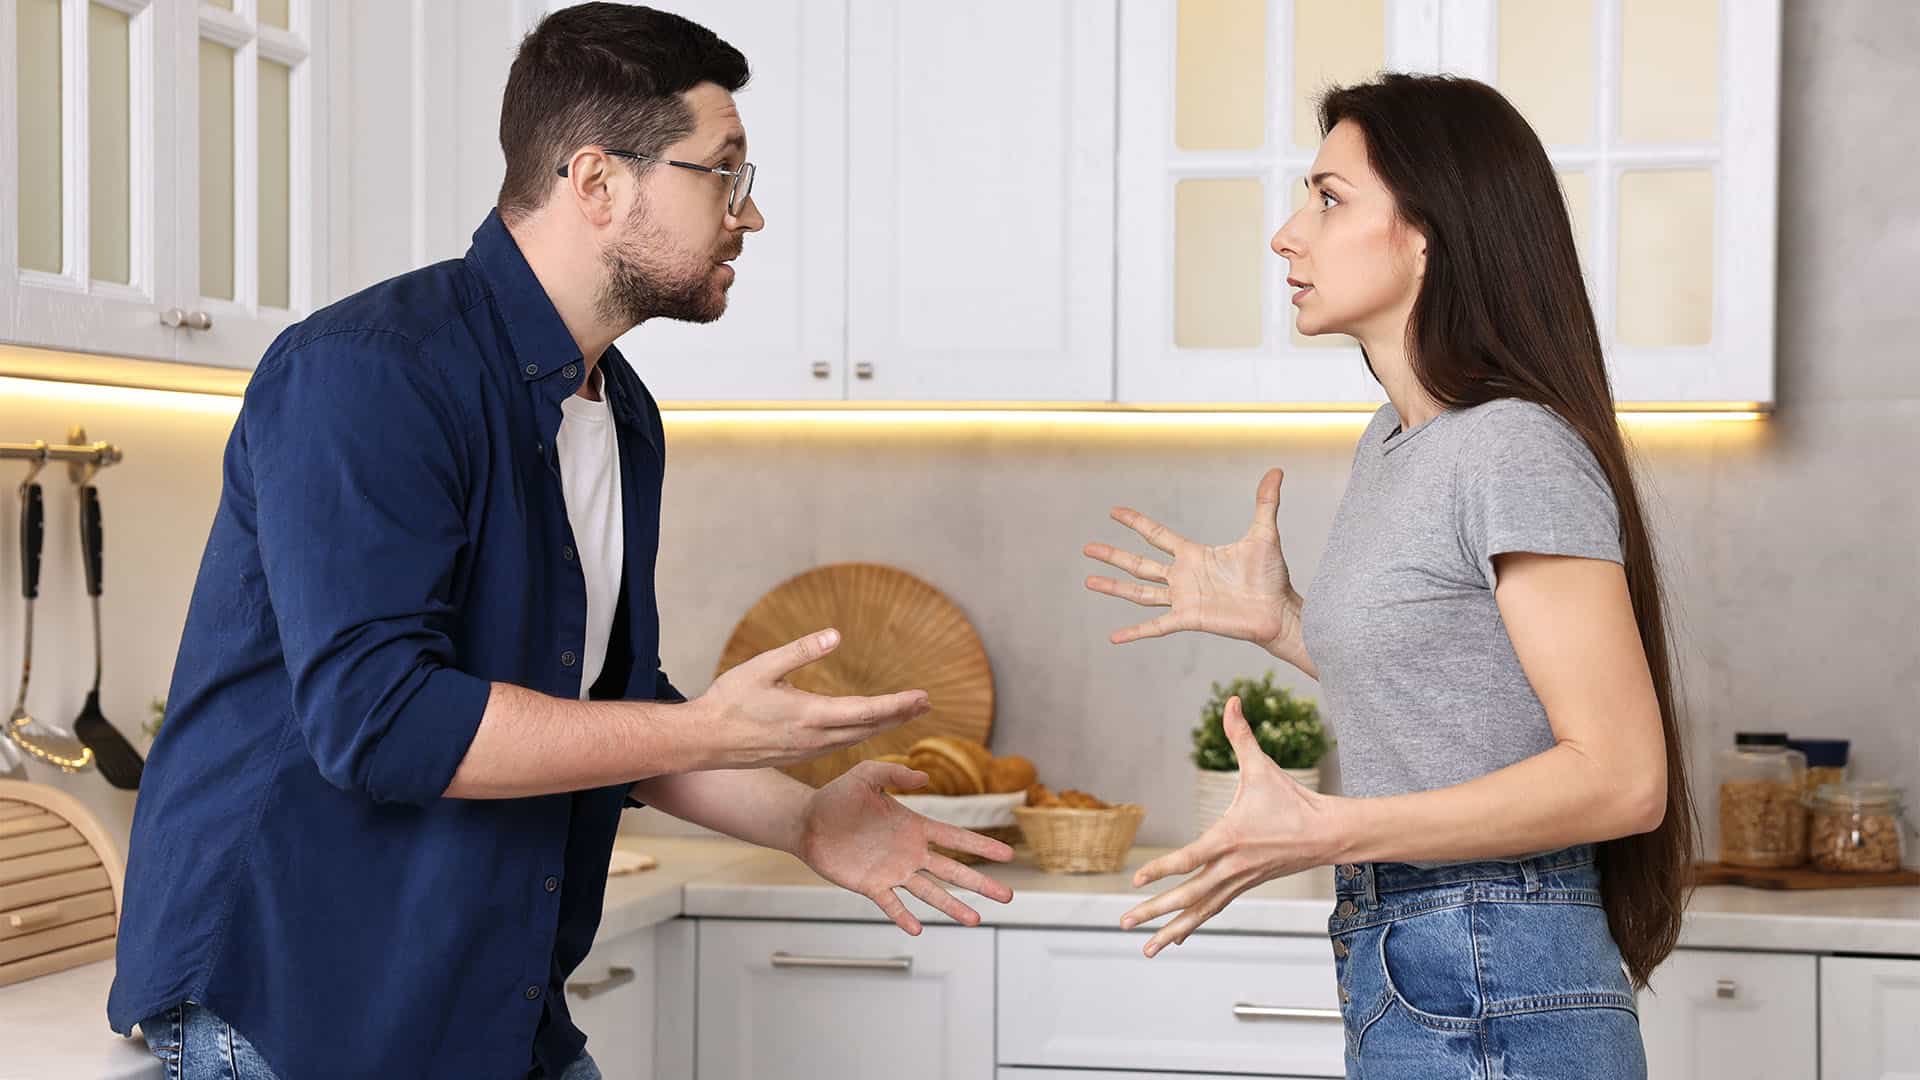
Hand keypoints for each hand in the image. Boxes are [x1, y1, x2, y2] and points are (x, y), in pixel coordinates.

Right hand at [693, 629, 930, 770]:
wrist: (703, 741)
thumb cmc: (729, 700)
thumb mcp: (763, 666)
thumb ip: (801, 651)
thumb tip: (836, 635)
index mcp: (810, 715)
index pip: (866, 711)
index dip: (898, 705)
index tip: (923, 698)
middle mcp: (815, 738)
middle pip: (868, 727)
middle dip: (900, 715)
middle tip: (926, 704)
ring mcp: (807, 750)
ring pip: (856, 738)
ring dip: (883, 725)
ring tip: (905, 713)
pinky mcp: (798, 755)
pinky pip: (840, 745)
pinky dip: (861, 734)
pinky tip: (866, 726)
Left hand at [798, 760, 1015, 933]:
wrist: (809, 821)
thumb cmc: (838, 796)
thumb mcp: (867, 774)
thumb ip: (895, 773)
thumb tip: (924, 778)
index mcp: (915, 826)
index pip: (956, 838)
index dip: (982, 846)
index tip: (1008, 855)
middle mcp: (910, 852)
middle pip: (953, 871)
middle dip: (980, 883)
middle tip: (1007, 896)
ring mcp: (893, 872)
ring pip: (930, 893)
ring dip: (952, 906)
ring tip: (975, 920)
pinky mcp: (871, 886)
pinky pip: (892, 905)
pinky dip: (904, 917)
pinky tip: (918, 929)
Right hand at [1084, 468, 1305, 662]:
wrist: (1278, 611)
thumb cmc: (1272, 577)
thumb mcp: (1264, 534)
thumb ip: (1265, 503)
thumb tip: (1276, 471)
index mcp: (1194, 555)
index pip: (1156, 535)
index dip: (1135, 523)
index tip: (1114, 512)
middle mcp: (1183, 576)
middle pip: (1139, 564)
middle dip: (1112, 555)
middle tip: (1088, 547)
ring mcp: (1183, 599)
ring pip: (1139, 592)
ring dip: (1113, 587)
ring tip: (1089, 580)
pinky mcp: (1188, 619)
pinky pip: (1155, 626)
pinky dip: (1134, 632)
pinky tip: (1113, 637)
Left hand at [1119, 696, 1332, 956]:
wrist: (1329, 835)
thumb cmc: (1291, 800)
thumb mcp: (1262, 766)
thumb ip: (1240, 735)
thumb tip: (1231, 699)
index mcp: (1230, 839)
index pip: (1191, 859)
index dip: (1162, 871)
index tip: (1136, 882)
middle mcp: (1231, 867)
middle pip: (1188, 896)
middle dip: (1154, 912)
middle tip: (1123, 922)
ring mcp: (1238, 881)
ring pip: (1199, 912)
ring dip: (1170, 930)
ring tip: (1144, 949)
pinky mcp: (1244, 886)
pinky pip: (1213, 910)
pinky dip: (1192, 925)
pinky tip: (1174, 939)